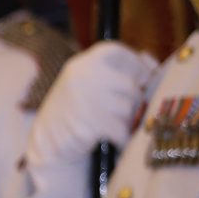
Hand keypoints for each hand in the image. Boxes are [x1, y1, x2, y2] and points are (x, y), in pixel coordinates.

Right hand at [26, 41, 153, 170]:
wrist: (47, 145)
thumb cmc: (74, 113)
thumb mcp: (87, 85)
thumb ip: (116, 71)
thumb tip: (151, 61)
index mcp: (80, 65)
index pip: (115, 52)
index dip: (135, 64)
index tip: (143, 78)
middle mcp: (82, 77)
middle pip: (129, 85)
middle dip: (133, 101)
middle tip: (125, 112)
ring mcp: (84, 100)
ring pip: (127, 107)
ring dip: (126, 121)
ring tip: (113, 127)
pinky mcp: (89, 123)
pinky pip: (121, 128)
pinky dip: (122, 137)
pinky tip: (115, 140)